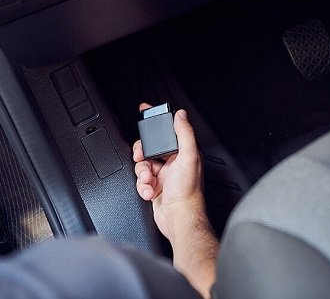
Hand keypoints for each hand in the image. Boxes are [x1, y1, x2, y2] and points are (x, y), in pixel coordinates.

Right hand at [133, 103, 205, 240]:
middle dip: (142, 153)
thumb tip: (181, 115)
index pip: (168, 130)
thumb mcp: (189, 157)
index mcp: (183, 152)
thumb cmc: (188, 193)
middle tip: (140, 157)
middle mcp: (173, 162)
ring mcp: (163, 174)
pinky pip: (140, 180)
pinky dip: (142, 186)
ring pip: (142, 164)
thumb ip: (185, 134)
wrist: (178, 219)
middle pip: (149, 147)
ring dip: (142, 173)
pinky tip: (149, 190)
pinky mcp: (154, 186)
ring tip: (148, 181)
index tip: (145, 111)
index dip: (156, 121)